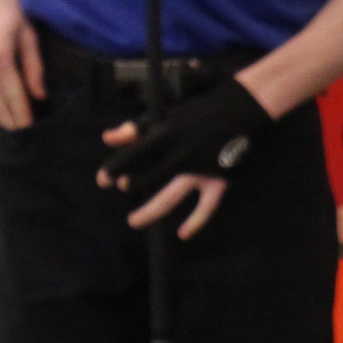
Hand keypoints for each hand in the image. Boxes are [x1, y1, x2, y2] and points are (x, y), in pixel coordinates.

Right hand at [0, 0, 44, 130]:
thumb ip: (34, 66)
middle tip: (28, 134)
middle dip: (11, 120)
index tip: (34, 128)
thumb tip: (40, 96)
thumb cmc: (11, 6)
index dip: (22, 113)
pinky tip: (1, 112)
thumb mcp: (30, 32)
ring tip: (16, 126)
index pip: (11, 93)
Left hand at [97, 74, 271, 237]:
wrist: (239, 109)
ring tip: (133, 221)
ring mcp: (199, 170)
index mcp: (164, 135)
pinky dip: (195, 222)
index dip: (113, 170)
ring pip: (170, 197)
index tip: (103, 181)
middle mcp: (179, 155)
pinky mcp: (218, 180)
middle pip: (147, 178)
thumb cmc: (198, 113)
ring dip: (150, 211)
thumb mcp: (165, 116)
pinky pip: (206, 207)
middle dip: (131, 185)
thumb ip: (135, 129)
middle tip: (126, 187)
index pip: (131, 156)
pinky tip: (182, 234)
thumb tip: (107, 139)